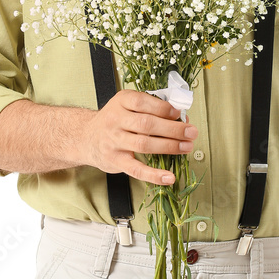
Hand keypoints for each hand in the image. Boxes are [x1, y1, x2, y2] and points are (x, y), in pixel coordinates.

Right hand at [81, 90, 197, 185]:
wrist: (87, 136)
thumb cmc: (115, 120)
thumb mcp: (128, 105)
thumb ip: (151, 108)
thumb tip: (181, 118)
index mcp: (121, 101)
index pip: (143, 101)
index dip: (163, 108)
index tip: (179, 113)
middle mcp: (115, 119)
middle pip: (147, 124)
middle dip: (173, 128)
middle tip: (191, 132)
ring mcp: (114, 141)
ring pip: (144, 144)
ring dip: (169, 146)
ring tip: (186, 147)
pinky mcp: (115, 160)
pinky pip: (136, 169)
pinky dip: (154, 175)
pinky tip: (169, 177)